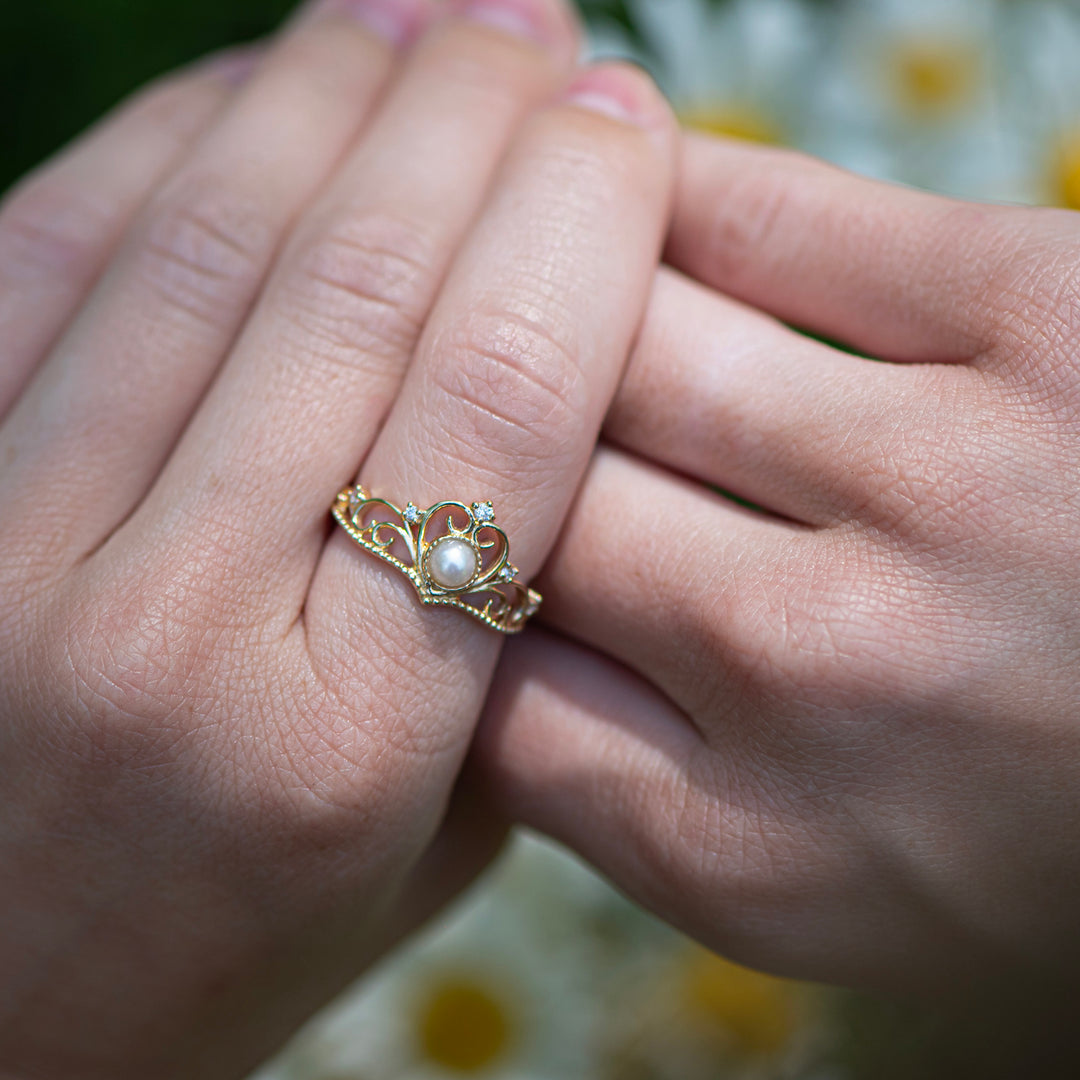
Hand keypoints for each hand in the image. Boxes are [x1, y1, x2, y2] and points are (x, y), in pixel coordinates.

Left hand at [0, 0, 677, 1072]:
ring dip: (333, 90)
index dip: (581, 226)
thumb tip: (556, 393)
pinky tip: (267, 79)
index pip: (503, 405)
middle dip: (474, 121)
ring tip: (426, 12)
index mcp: (345, 738)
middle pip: (361, 290)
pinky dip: (178, 134)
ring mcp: (20, 547)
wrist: (5, 1009)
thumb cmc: (232, 940)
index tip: (630, 128)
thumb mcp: (425, 850)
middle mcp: (177, 627)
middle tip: (545, 36)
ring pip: (208, 244)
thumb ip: (504, 650)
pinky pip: (53, 247)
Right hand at [480, 132, 1079, 995]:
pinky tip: (623, 188)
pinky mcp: (1052, 316)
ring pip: (607, 348)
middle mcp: (818, 674)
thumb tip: (479, 650)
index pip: (475, 692)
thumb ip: (626, 793)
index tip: (392, 540)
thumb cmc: (1057, 847)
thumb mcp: (818, 896)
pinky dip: (662, 197)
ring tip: (471, 248)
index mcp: (752, 850)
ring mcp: (940, 489)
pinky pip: (766, 219)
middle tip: (394, 381)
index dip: (405, 599)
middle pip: (515, 505)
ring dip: (517, 296)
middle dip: (435, 439)